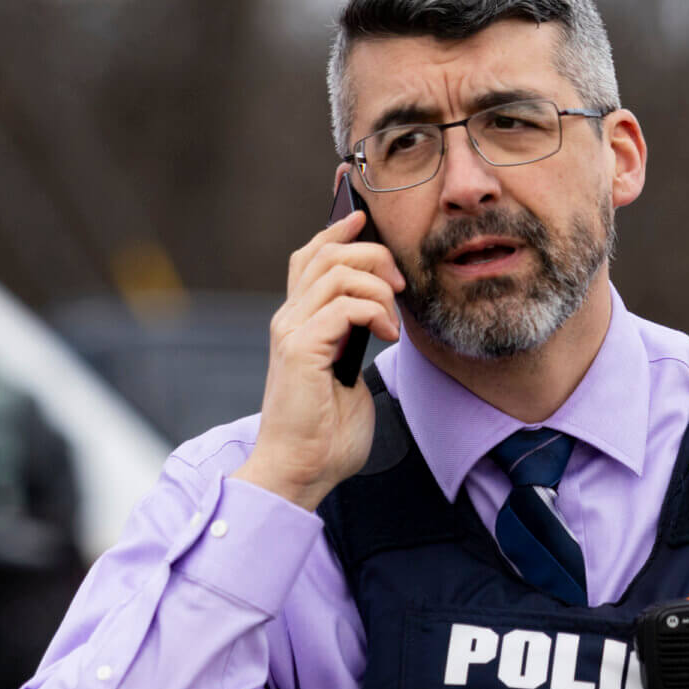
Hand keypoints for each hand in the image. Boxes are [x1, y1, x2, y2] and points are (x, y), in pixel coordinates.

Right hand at [233, 208, 405, 509]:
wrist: (300, 470)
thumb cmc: (324, 433)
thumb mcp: (347, 373)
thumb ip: (354, 339)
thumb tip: (379, 316)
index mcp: (297, 323)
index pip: (309, 256)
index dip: (336, 230)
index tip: (363, 218)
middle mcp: (288, 319)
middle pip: (324, 252)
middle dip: (371, 255)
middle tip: (399, 285)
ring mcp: (291, 331)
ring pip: (337, 271)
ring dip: (377, 287)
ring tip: (393, 318)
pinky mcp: (301, 349)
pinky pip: (343, 305)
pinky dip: (373, 311)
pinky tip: (386, 335)